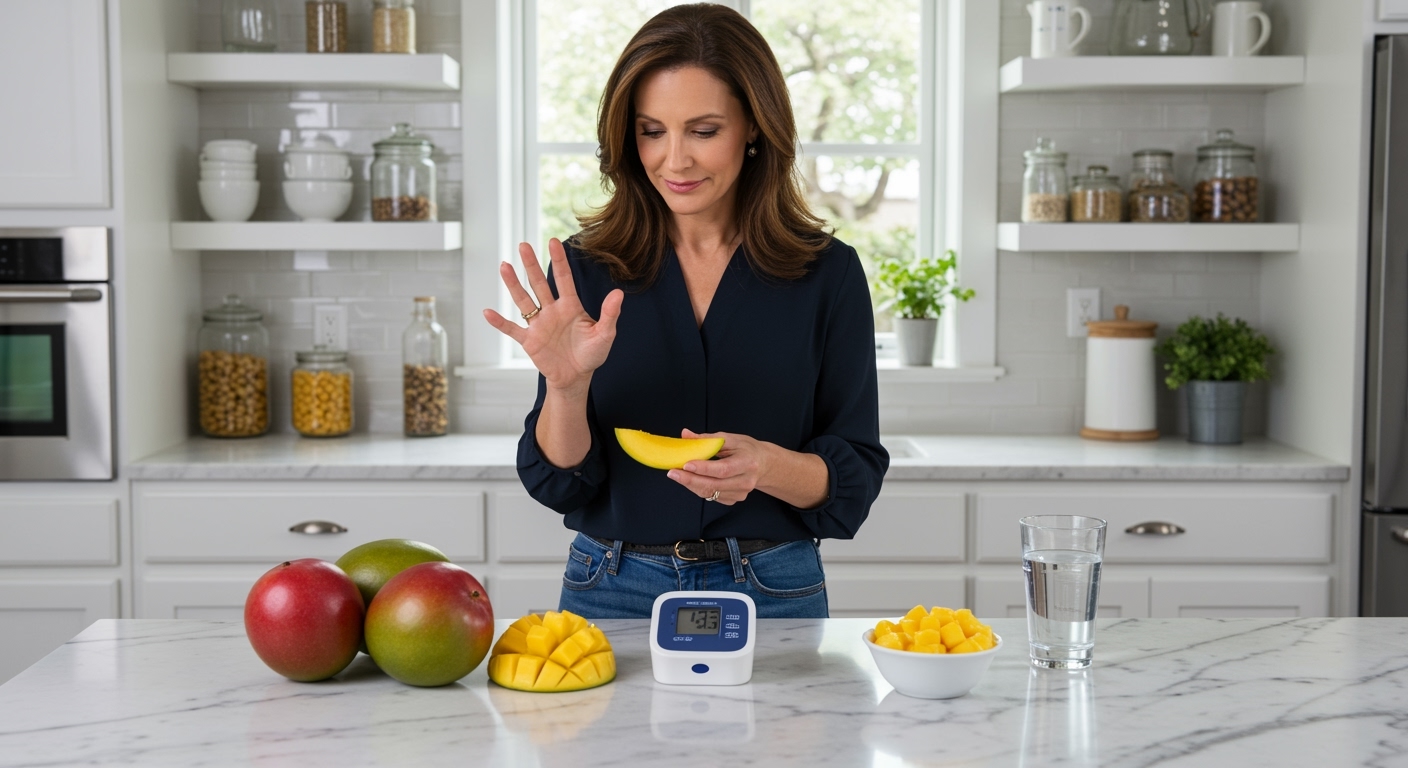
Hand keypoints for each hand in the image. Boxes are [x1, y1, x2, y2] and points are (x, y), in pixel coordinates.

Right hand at [482, 238, 623, 393]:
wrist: (576, 377)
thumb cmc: (591, 354)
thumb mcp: (605, 334)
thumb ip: (610, 314)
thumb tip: (619, 293)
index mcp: (570, 306)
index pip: (564, 279)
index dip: (559, 261)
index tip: (553, 241)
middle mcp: (552, 311)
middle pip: (539, 284)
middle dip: (531, 265)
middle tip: (523, 245)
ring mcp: (539, 325)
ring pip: (524, 300)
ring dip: (513, 284)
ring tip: (504, 266)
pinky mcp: (529, 341)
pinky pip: (512, 329)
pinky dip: (500, 322)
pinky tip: (487, 312)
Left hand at [666, 429, 771, 505]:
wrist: (762, 464)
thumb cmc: (746, 449)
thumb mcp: (729, 438)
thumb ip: (706, 439)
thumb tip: (685, 434)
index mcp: (747, 462)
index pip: (723, 469)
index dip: (704, 469)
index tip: (686, 464)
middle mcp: (746, 481)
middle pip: (715, 484)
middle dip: (690, 479)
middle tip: (672, 473)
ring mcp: (741, 493)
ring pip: (711, 492)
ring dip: (691, 484)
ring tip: (677, 475)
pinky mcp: (734, 499)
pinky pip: (712, 496)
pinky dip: (698, 488)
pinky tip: (691, 480)